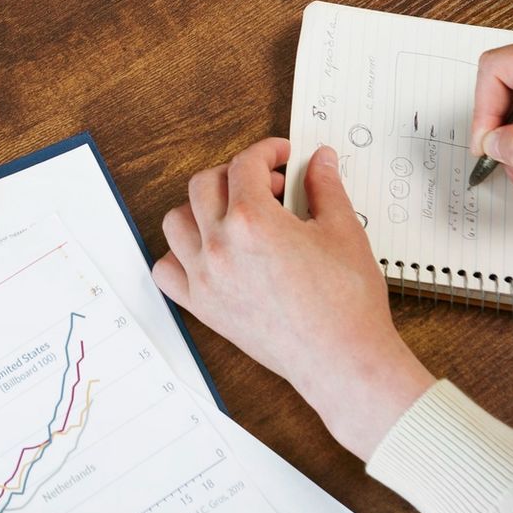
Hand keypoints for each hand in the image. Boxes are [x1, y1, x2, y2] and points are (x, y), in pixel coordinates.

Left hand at [153, 139, 433, 460]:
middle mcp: (220, 246)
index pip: (245, 164)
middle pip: (204, 184)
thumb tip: (320, 161)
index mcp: (253, 221)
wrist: (342, 360)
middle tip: (267, 184)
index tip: (281, 156)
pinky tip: (208, 252)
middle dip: (236, 174)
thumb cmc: (346, 304)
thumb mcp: (343, 230)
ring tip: (235, 213)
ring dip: (201, 208)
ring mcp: (206, 278)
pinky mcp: (203, 307)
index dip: (266, 152)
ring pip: (176, 221)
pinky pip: (167, 270)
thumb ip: (325, 187)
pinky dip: (179, 255)